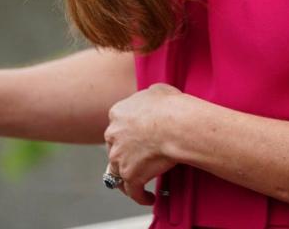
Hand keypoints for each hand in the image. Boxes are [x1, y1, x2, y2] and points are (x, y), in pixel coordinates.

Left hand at [104, 83, 194, 205]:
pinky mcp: (130, 176)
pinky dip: (140, 196)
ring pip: (117, 173)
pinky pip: (132, 191)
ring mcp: (119, 157)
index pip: (117, 125)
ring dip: (127, 178)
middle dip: (124, 154)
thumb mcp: (156, 90)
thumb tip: (151, 102)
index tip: (137, 138)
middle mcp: (112, 135)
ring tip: (139, 183)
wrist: (175, 124)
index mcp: (117, 114)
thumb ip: (147, 98)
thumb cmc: (170, 106)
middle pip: (114, 148)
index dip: (127, 132)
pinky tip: (149, 198)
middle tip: (139, 159)